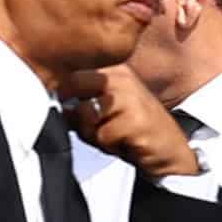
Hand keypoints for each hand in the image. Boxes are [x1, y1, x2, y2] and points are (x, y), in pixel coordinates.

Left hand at [59, 64, 199, 177]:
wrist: (168, 151)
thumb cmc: (131, 132)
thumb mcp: (102, 115)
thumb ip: (78, 107)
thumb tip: (52, 104)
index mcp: (113, 71)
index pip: (70, 74)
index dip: (63, 96)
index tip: (76, 110)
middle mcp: (122, 77)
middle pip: (72, 86)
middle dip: (77, 114)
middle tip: (99, 126)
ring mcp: (130, 96)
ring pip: (85, 115)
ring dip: (94, 134)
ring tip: (116, 135)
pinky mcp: (136, 120)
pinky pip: (102, 136)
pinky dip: (109, 146)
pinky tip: (127, 143)